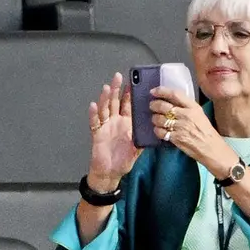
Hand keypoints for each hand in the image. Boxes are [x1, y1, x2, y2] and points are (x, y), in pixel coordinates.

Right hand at [87, 73, 140, 189]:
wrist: (110, 173)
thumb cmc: (123, 160)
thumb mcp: (138, 149)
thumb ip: (144, 138)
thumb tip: (156, 130)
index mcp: (126, 124)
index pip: (129, 105)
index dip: (130, 95)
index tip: (133, 83)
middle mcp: (115, 122)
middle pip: (115, 102)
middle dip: (117, 89)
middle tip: (119, 76)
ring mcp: (105, 126)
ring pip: (105, 109)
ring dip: (105, 98)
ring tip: (107, 87)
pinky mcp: (97, 133)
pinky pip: (95, 122)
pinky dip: (93, 114)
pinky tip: (93, 105)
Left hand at [149, 86, 229, 173]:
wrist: (211, 149)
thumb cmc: (206, 131)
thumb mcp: (199, 114)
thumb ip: (186, 107)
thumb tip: (171, 102)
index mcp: (193, 107)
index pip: (174, 94)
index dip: (161, 91)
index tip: (153, 91)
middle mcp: (185, 115)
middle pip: (163, 106)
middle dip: (154, 105)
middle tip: (152, 106)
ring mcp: (180, 127)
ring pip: (158, 119)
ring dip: (155, 118)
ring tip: (156, 119)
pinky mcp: (175, 138)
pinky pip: (160, 132)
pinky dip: (157, 130)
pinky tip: (159, 130)